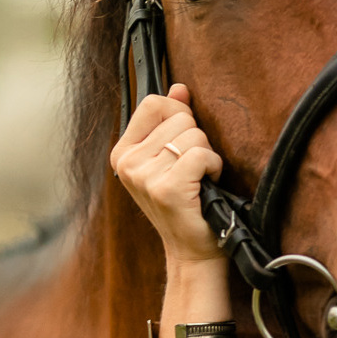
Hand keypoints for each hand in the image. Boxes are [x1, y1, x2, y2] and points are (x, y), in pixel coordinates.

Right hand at [110, 84, 224, 264]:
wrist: (192, 248)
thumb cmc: (186, 203)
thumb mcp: (171, 159)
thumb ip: (171, 122)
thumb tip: (179, 88)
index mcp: (123, 152)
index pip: (153, 103)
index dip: (179, 113)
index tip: (184, 138)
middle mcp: (128, 163)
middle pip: (179, 117)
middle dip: (197, 139)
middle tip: (193, 168)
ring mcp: (144, 176)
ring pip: (193, 135)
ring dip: (206, 154)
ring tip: (198, 178)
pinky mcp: (167, 188)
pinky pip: (201, 154)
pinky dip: (213, 166)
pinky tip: (206, 184)